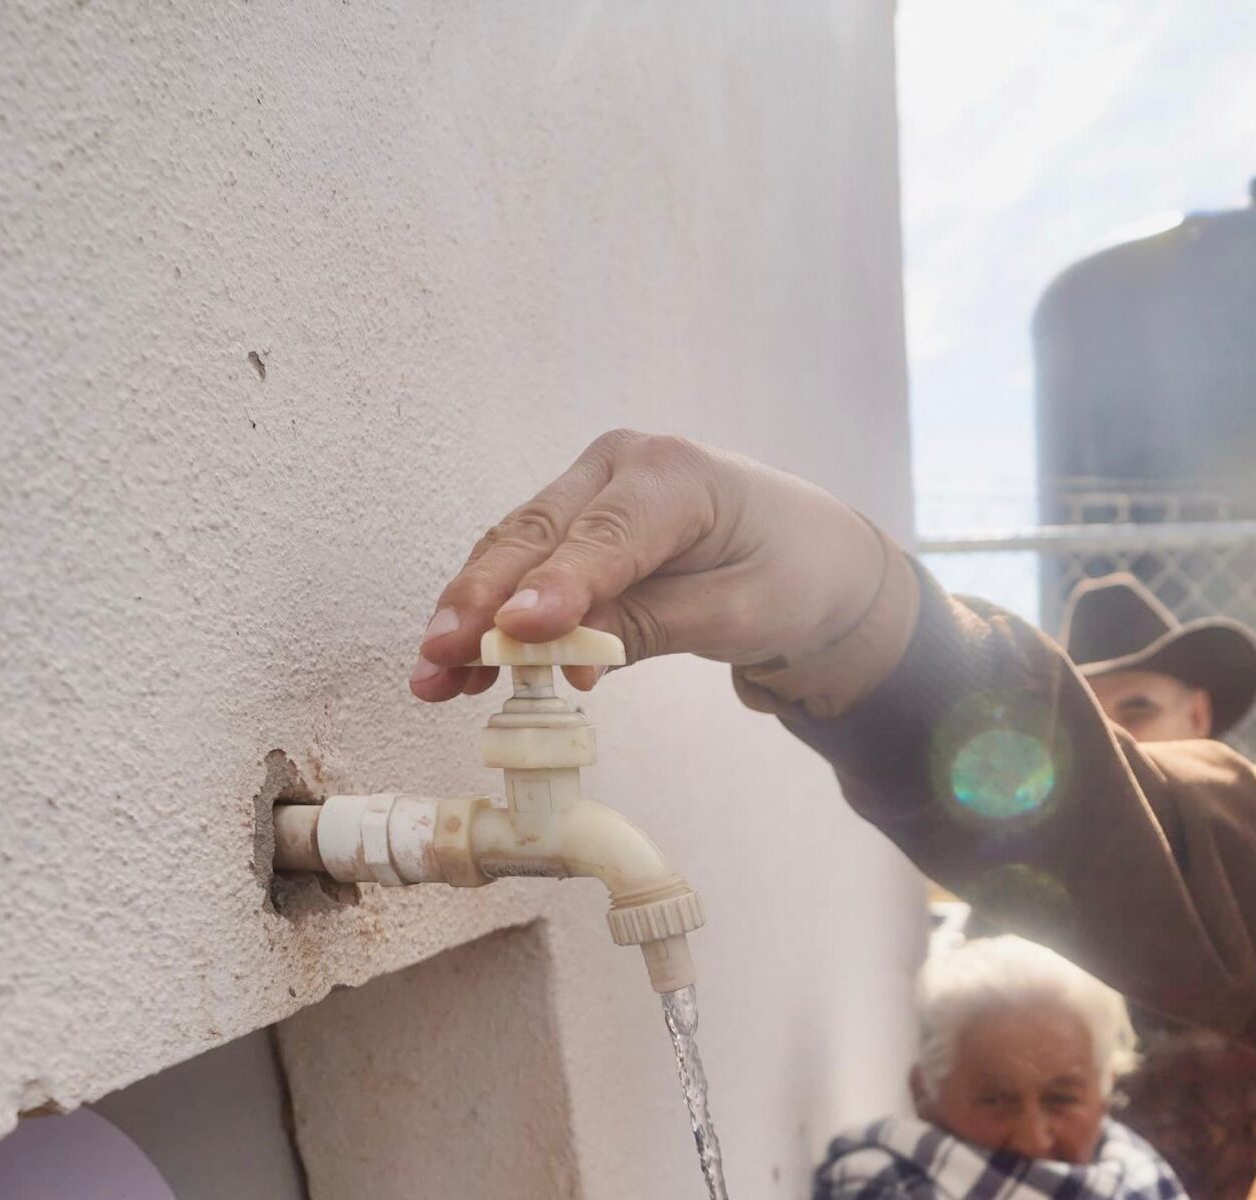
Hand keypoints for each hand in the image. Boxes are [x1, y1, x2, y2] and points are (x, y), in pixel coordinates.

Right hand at [412, 429, 888, 699]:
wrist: (822, 565)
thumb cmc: (795, 579)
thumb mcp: (738, 613)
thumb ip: (650, 624)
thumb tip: (558, 650)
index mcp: (674, 475)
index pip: (604, 536)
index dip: (556, 586)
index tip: (515, 630)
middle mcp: (621, 467)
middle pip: (537, 535)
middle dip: (483, 601)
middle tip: (442, 656)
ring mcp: (594, 492)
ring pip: (517, 552)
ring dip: (474, 616)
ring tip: (434, 676)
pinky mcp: (581, 528)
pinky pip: (529, 571)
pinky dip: (497, 619)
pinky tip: (469, 670)